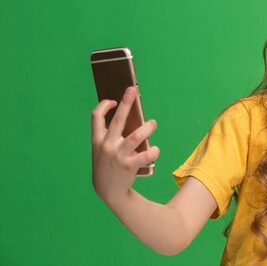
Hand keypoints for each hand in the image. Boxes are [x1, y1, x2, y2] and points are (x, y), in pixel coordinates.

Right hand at [91, 86, 159, 205]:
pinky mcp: (129, 165)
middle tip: (133, 90)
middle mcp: (106, 145)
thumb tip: (131, 115)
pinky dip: (153, 151)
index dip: (104, 105)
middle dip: (126, 102)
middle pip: (118, 119)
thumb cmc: (109, 164)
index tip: (114, 100)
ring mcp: (118, 155)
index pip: (96, 116)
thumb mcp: (103, 149)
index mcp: (97, 139)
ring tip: (153, 123)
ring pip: (136, 136)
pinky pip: (146, 154)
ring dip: (148, 127)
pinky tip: (155, 149)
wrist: (108, 190)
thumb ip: (112, 135)